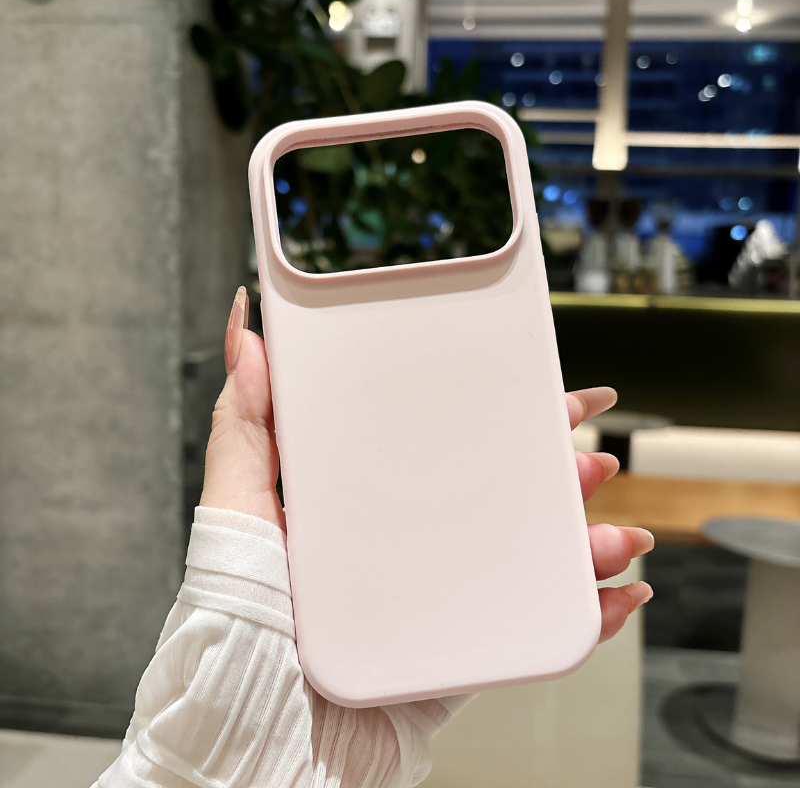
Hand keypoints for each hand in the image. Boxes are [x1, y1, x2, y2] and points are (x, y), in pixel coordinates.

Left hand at [201, 288, 652, 644]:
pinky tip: (613, 597)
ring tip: (611, 531)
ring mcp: (440, 598)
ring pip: (529, 556)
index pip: (441, 443)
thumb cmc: (236, 628)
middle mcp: (409, 546)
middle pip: (499, 495)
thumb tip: (247, 333)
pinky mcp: (461, 651)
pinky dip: (585, 613)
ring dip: (584, 540)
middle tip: (588, 457)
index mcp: (366, 504)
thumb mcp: (237, 509)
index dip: (494, 414)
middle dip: (556, 473)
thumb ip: (245, 424)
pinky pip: (533, 628)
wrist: (260, 741)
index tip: (536, 386)